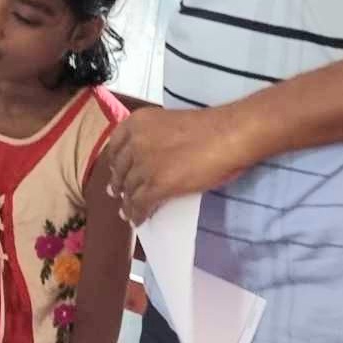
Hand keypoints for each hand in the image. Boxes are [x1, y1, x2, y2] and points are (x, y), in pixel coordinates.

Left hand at [101, 105, 251, 223]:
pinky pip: (140, 204)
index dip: (114, 163)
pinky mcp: (157, 185)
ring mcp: (145, 165)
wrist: (228, 135)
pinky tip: (139, 220)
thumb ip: (153, 136)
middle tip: (118, 194)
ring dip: (128, 203)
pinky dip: (138, 214)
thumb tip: (150, 156)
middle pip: (120, 170)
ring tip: (128, 212)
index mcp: (137, 122)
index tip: (115, 171)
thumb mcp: (169, 122)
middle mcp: (135, 142)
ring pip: (129, 190)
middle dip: (119, 184)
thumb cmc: (209, 127)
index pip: (115, 146)